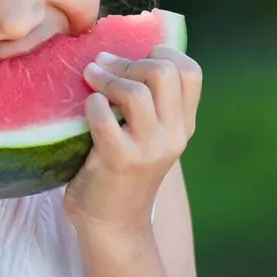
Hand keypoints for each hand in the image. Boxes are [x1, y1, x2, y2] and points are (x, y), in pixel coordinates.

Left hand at [64, 45, 201, 238]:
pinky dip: (91, 103)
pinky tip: (86, 108)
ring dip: (107, 77)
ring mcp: (149, 149)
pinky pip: (103, 115)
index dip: (163, 53)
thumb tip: (118, 50)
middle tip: (105, 66)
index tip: (135, 57)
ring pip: (136, 91)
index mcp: (184, 124)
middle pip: (164, 71)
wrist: (113, 225)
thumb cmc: (121, 170)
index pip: (190, 72)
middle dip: (129, 61)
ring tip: (90, 77)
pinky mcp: (120, 160)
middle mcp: (174, 135)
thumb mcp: (148, 136)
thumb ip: (149, 102)